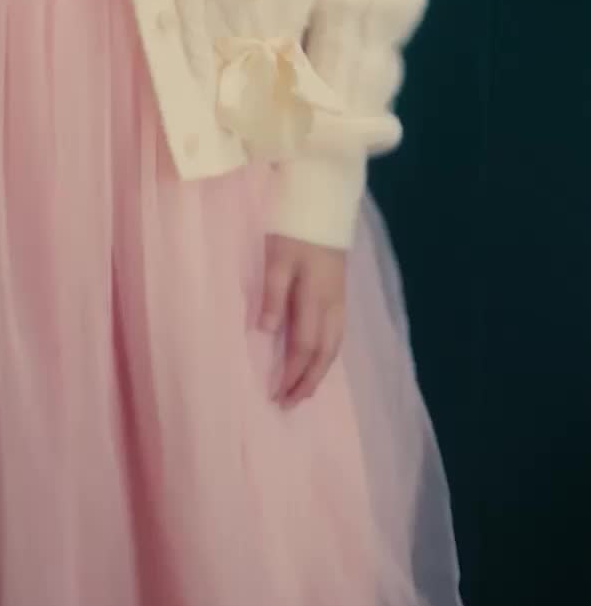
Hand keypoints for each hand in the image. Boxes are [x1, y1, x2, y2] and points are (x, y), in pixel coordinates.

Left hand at [260, 233, 346, 408]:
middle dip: (307, 381)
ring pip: (334, 347)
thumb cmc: (294, 229)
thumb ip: (273, 294)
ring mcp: (340, 300)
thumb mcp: (278, 258)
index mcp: (316, 298)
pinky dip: (327, 354)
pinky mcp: (340, 294)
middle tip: (290, 404)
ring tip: (303, 390)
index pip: (305, 347)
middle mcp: (333, 306)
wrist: (324, 202)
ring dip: (319, 372)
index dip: (292, 373)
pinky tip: (319, 359)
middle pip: (324, 354)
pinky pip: (337, 335)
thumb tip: (266, 333)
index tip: (277, 395)